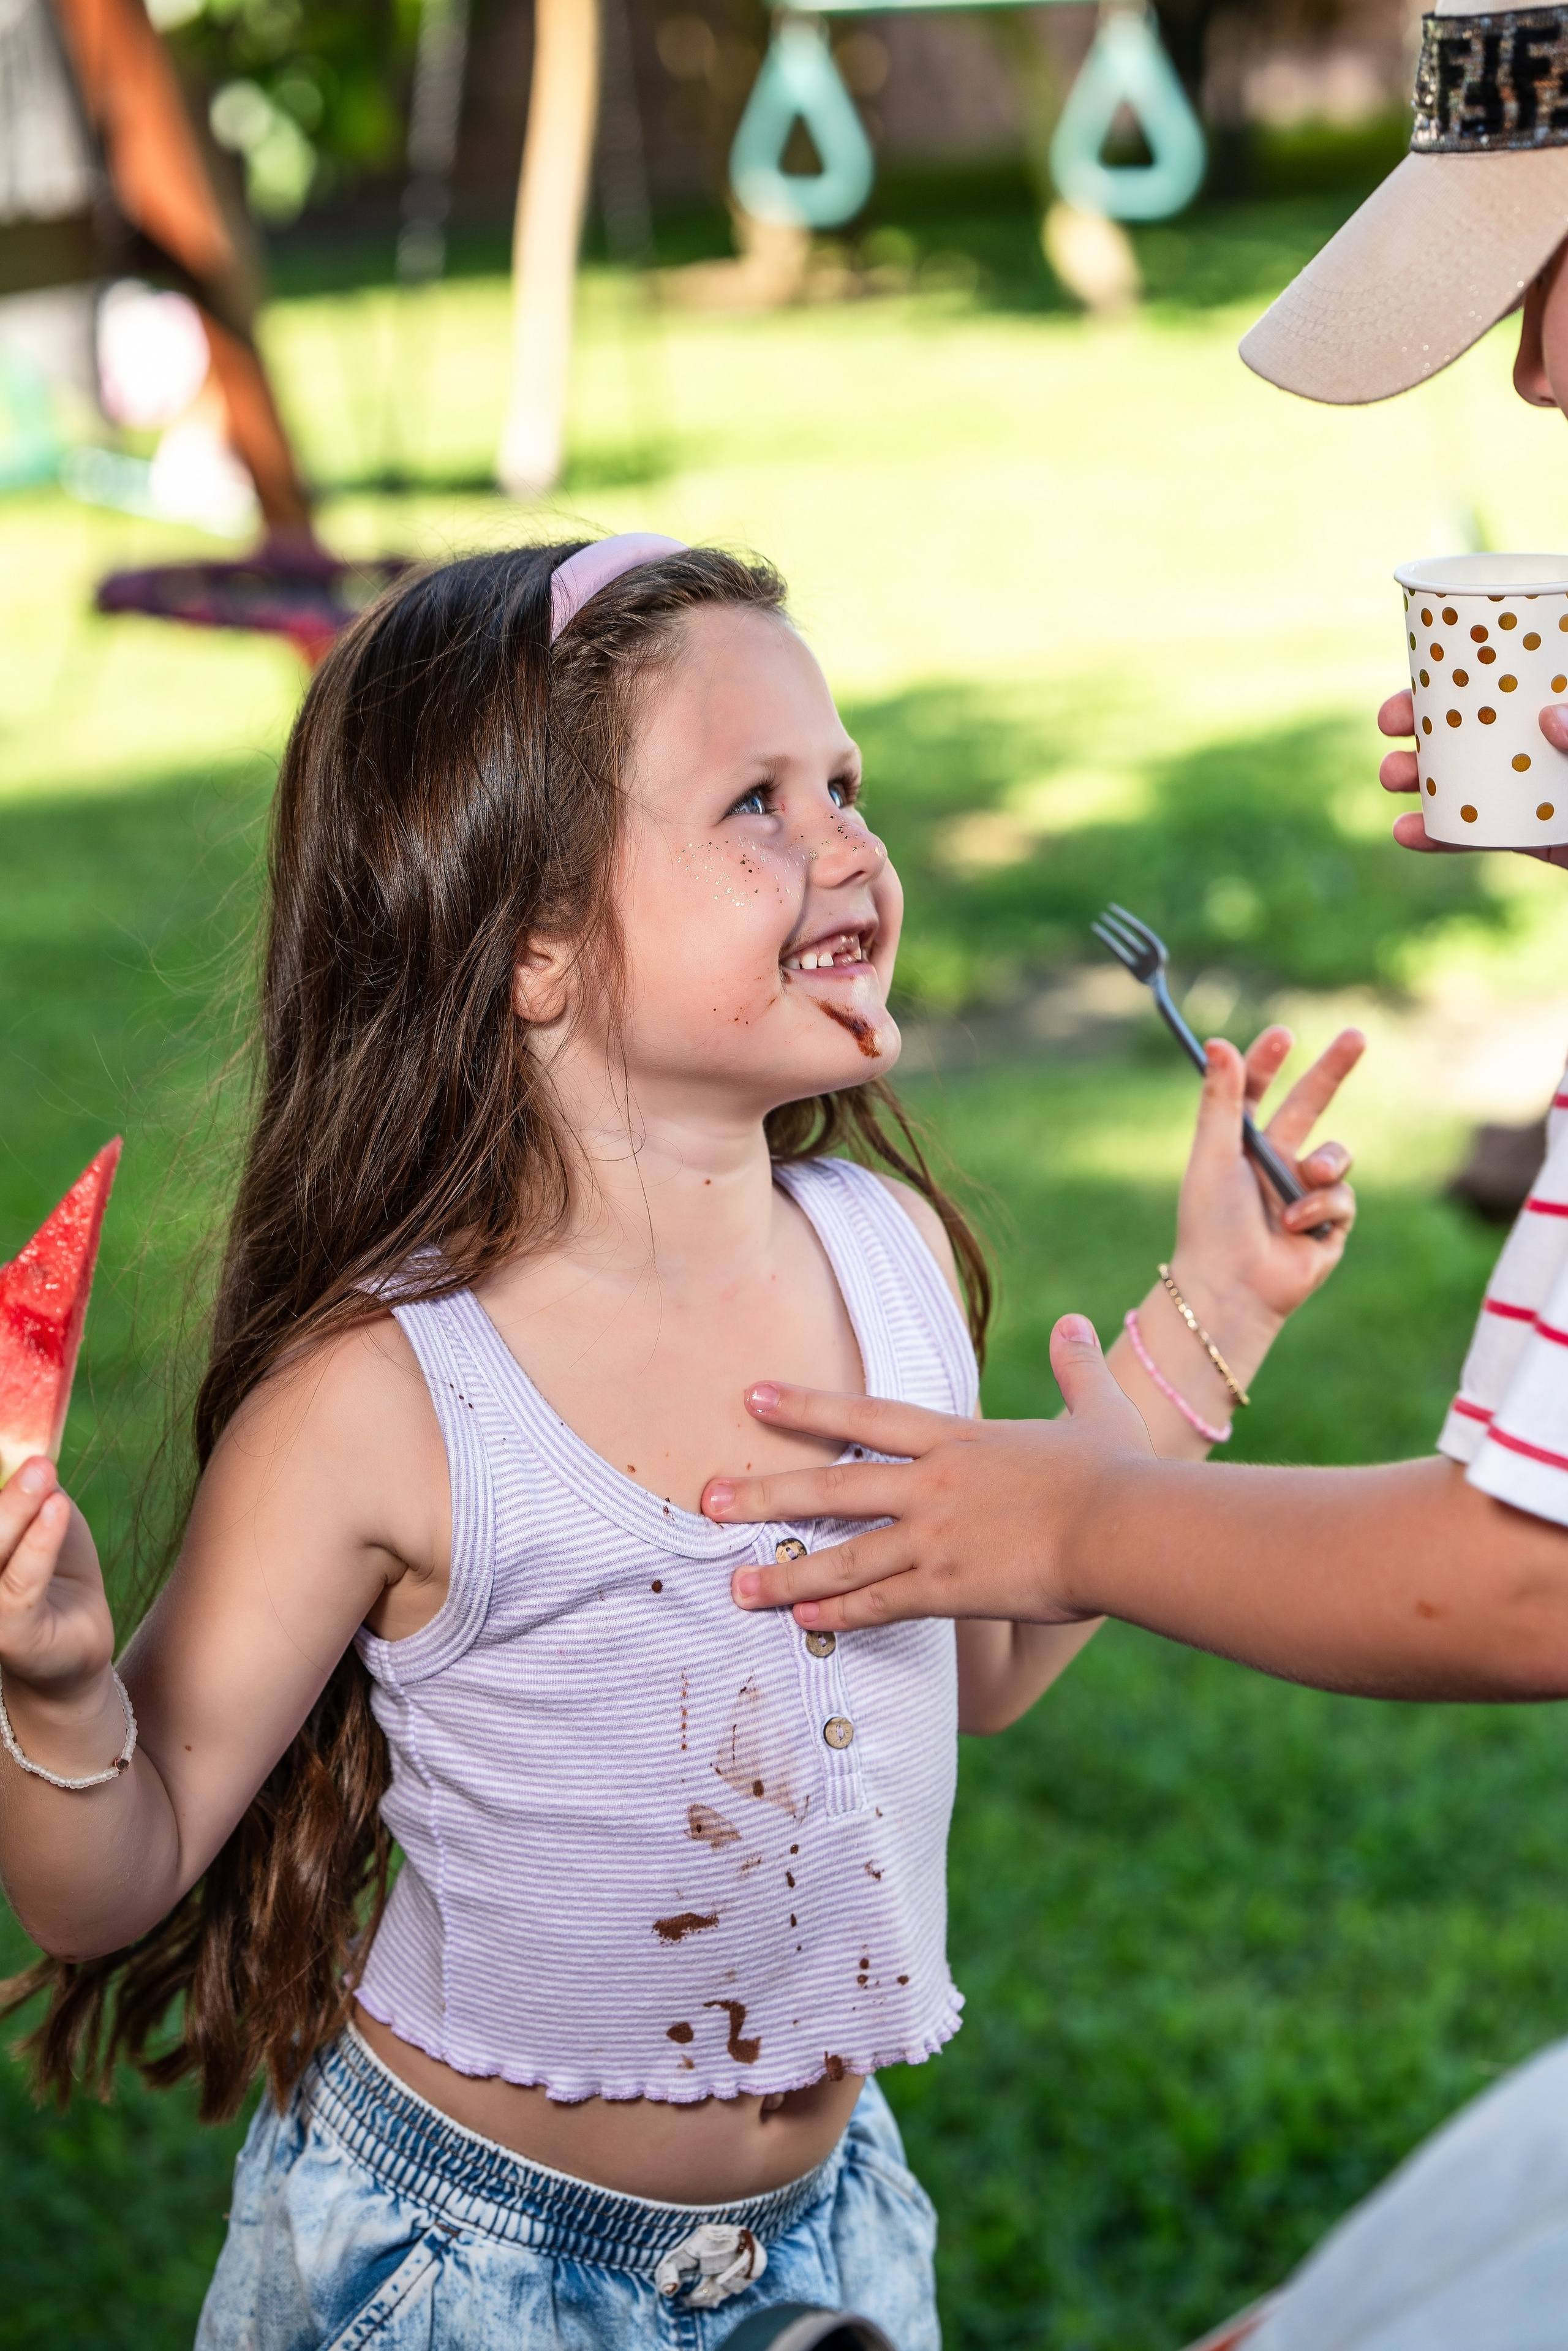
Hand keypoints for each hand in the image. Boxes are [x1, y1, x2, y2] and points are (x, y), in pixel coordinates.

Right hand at [0, 1457, 114, 1702]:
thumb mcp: (42, 1517)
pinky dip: (38, 1545)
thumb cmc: (52, 1573)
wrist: (74, 1645)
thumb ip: (28, 1484)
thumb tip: (27, 1445)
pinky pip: (19, 1588)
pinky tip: (57, 1510)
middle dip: (2, 1494)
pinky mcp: (9, 1636)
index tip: (7, 1427)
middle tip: (33, 1455)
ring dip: (15, 1510)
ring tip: (44, 1472)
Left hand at [705, 1318, 1152, 1628]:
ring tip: (735, 1586)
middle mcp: (933, 1486)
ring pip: (842, 1557)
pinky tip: (802, 1622)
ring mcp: (935, 1539)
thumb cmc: (1120, 1472)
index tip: (752, 1397)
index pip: (866, 1418)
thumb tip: (1075, 1324)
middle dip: (765, 1493)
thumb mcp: (1100, 1408)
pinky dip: (837, 1615)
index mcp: (959, 1441)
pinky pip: (879, 1605)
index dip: (806, 1407)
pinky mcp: (948, 1590)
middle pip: (832, 1488)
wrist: (1126, 1527)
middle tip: (707, 1498)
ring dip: (785, 1572)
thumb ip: (1077, 1367)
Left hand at [1174, 1025, 1361, 1332]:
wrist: (1232, 1285)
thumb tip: (1217, 1042)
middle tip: (1357, 1035)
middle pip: (1310, 1104)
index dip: (1267, 1063)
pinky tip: (1297, 1227)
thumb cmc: (1212, 1222)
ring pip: (1335, 1154)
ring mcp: (1304, 1192)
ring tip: (1306, 1180)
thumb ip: (1220, 1100)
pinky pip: (1342, 1195)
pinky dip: (1321, 1207)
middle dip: (1333, 1070)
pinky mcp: (1329, 1223)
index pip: (1254, 1092)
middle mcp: (1273, 1163)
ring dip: (1325, 1162)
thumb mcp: (1215, 1154)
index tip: (1283, 1035)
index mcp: (1239, 1146)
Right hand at [1378, 687, 1567, 865]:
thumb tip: (1548, 717)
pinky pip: (1473, 836)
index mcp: (1556, 709)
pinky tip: (1404, 832)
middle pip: (1468, 728)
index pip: (1503, 683)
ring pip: (1461, 780)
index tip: (1421, 677)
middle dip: (1419, 723)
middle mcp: (1537, 748)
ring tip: (1391, 777)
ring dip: (1415, 776)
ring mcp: (1527, 792)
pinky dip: (1437, 836)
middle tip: (1390, 724)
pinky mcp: (1524, 835)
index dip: (1458, 676)